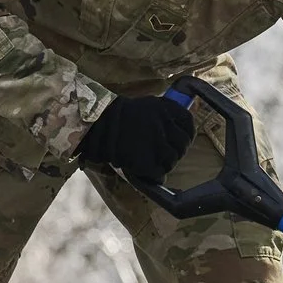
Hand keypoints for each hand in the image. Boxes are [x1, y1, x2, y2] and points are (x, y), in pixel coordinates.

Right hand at [78, 95, 194, 184]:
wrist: (93, 124)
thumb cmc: (118, 115)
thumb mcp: (146, 106)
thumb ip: (164, 116)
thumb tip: (179, 131)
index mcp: (165, 108)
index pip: (188, 124)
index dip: (187, 135)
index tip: (182, 140)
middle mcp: (164, 125)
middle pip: (182, 145)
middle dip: (177, 151)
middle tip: (166, 154)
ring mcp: (156, 145)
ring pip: (172, 160)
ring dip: (166, 164)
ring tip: (154, 162)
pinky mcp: (146, 162)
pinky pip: (159, 174)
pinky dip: (156, 177)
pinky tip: (149, 173)